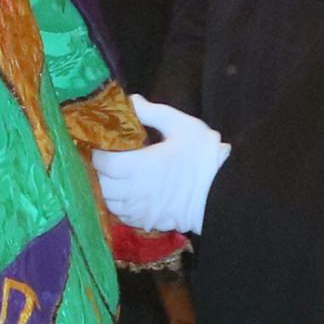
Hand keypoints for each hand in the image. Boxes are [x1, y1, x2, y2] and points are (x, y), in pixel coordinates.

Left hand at [90, 99, 228, 236]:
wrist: (225, 192)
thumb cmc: (203, 157)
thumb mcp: (182, 126)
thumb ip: (151, 113)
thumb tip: (129, 101)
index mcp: (140, 166)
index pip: (103, 163)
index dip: (99, 154)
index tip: (103, 146)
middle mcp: (135, 191)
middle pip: (102, 185)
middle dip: (101, 173)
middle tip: (109, 161)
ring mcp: (141, 210)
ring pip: (109, 203)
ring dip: (108, 190)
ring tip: (117, 178)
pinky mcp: (148, 222)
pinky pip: (123, 216)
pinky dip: (120, 206)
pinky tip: (129, 194)